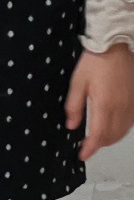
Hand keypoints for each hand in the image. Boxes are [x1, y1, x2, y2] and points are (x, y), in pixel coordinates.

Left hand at [66, 44, 133, 160]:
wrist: (115, 45)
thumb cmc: (95, 61)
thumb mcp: (77, 83)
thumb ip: (74, 107)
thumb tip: (72, 125)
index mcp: (104, 104)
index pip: (98, 135)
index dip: (90, 148)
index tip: (83, 155)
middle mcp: (121, 107)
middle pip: (112, 136)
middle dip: (99, 144)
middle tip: (88, 146)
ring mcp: (130, 103)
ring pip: (123, 131)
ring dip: (111, 138)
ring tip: (99, 138)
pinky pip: (131, 121)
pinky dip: (122, 129)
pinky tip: (114, 127)